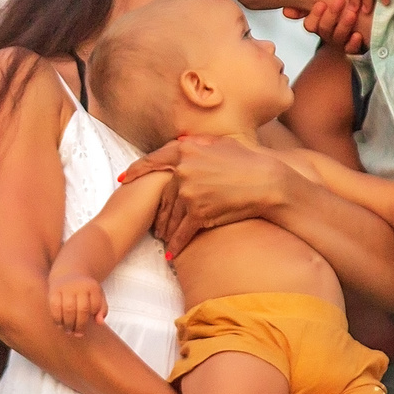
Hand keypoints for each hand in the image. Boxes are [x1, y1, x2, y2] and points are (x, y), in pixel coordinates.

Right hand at [50, 274, 107, 333]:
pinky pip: (55, 307)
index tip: (89, 324)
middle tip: (78, 334)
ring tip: (69, 332)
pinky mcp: (53, 290)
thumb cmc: (85, 289)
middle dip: (80, 325)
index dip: (92, 317)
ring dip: (68, 324)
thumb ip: (102, 309)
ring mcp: (66, 287)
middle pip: (82, 310)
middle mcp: (79, 286)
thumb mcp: (97, 295)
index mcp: (92, 287)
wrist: (68, 272)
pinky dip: (57, 319)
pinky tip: (59, 325)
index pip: (95, 306)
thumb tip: (100, 322)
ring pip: (68, 309)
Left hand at [117, 134, 294, 260]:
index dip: (137, 171)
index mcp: (186, 149)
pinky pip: (182, 231)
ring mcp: (189, 190)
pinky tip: (172, 253)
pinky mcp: (198, 211)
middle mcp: (183, 169)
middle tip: (153, 224)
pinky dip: (177, 244)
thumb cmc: (249, 161)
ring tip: (162, 239)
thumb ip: (197, 143)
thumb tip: (181, 140)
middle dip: (157, 212)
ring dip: (166, 230)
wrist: (268, 182)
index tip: (124, 180)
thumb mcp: (220, 143)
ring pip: (171, 215)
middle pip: (162, 194)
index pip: (153, 160)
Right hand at [284, 0, 367, 53]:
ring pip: (337, 37)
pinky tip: (358, 35)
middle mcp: (328, 35)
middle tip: (339, 1)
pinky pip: (351, 50)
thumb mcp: (324, 6)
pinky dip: (354, 44)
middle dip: (331, 15)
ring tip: (352, 13)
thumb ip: (305, 5)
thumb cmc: (339, 14)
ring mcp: (340, 43)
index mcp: (318, 25)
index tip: (320, 4)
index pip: (310, 24)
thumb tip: (286, 12)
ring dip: (344, 25)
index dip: (315, 15)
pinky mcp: (354, 49)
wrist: (359, 28)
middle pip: (324, 29)